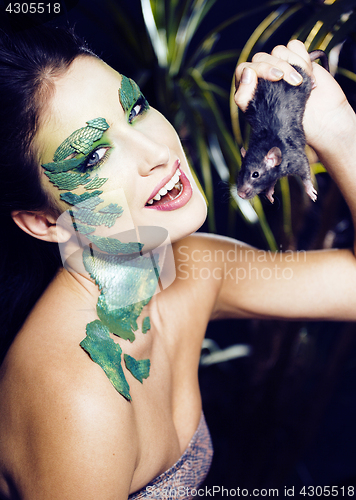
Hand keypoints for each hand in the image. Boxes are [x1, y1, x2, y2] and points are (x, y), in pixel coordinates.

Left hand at [234, 40, 354, 153]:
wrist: (320, 118)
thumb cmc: (286, 121)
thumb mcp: (260, 115)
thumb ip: (244, 97)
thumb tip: (247, 73)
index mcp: (248, 88)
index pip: (244, 69)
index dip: (260, 69)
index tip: (276, 78)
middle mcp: (261, 75)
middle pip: (261, 57)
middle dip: (278, 67)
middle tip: (293, 81)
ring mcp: (279, 66)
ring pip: (278, 51)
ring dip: (292, 64)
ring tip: (301, 81)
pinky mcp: (295, 59)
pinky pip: (294, 46)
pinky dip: (301, 56)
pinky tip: (308, 73)